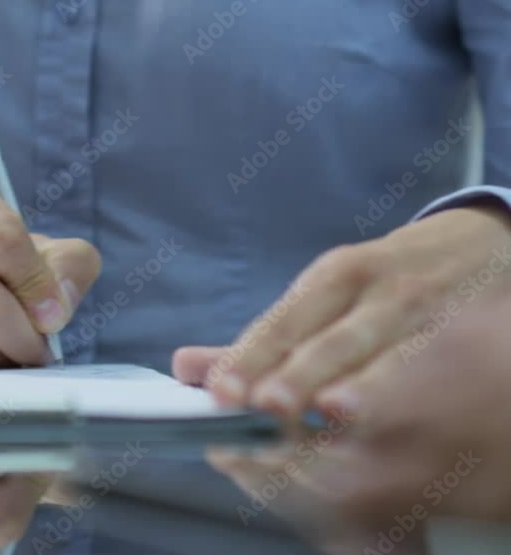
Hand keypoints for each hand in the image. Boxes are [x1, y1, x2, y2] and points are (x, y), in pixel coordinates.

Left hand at [187, 205, 510, 414]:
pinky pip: (429, 367)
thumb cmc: (382, 282)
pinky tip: (387, 416)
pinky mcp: (459, 332)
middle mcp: (373, 291)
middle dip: (297, 373)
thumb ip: (257, 340)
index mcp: (332, 277)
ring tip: (331, 409)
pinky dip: (405, 392)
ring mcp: (420, 313)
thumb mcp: (321, 294)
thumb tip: (185, 369)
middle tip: (265, 404)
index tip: (220, 392)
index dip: (250, 359)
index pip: (282, 323)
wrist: (476, 245)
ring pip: (384, 354)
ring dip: (358, 385)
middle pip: (330, 338)